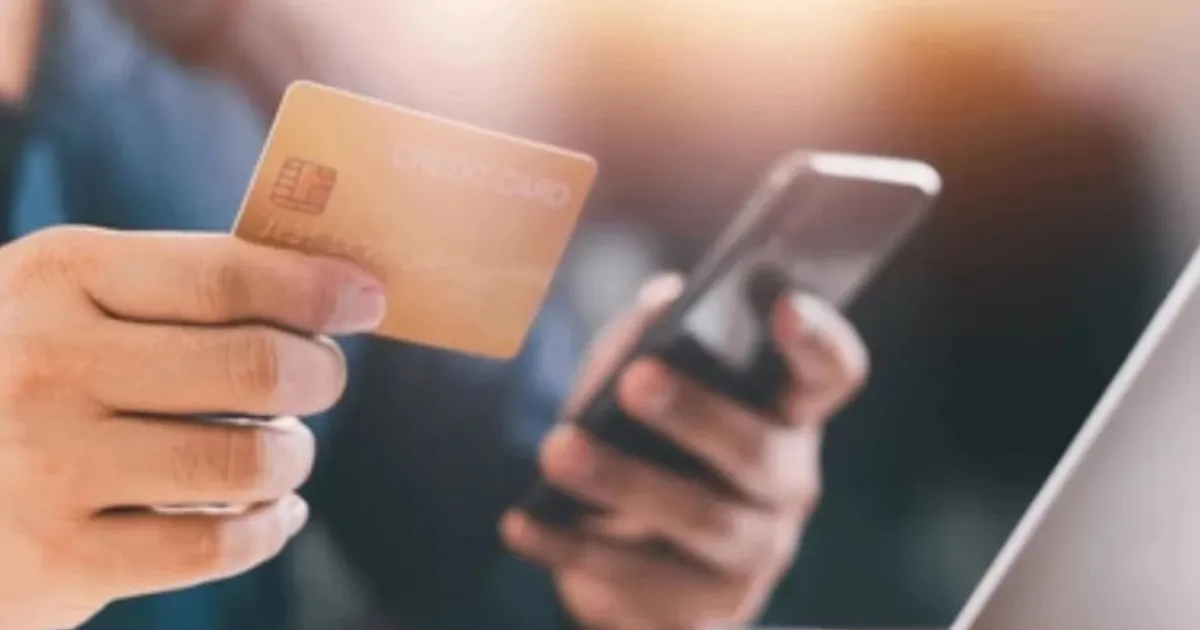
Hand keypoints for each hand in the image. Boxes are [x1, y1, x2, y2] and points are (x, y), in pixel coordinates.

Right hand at [0, 226, 383, 629]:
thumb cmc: (19, 370)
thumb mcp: (65, 298)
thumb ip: (176, 286)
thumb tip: (333, 289)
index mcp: (56, 276)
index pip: (225, 277)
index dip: (317, 290)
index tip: (366, 298)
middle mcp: (45, 363)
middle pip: (255, 368)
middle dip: (318, 376)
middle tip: (320, 380)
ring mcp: (45, 466)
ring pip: (247, 463)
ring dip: (292, 457)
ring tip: (283, 451)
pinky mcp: (57, 559)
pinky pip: (216, 546)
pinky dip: (268, 528)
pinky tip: (272, 512)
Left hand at [502, 273, 867, 629]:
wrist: (622, 557)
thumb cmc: (640, 447)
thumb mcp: (635, 385)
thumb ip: (645, 341)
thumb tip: (661, 303)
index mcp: (783, 414)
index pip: (827, 373)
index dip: (815, 341)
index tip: (782, 307)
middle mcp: (785, 486)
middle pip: (760, 452)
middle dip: (697, 414)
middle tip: (636, 379)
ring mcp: (752, 557)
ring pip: (702, 522)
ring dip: (625, 482)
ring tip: (558, 451)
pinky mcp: (705, 615)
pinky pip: (642, 586)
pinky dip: (574, 550)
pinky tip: (524, 523)